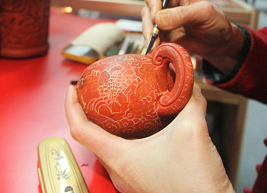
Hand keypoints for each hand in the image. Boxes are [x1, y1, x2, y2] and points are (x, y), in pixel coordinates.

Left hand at [65, 83, 234, 192]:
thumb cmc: (195, 184)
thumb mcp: (193, 130)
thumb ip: (190, 101)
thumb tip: (188, 83)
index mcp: (120, 158)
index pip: (80, 129)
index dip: (71, 105)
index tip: (73, 87)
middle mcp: (120, 171)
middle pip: (91, 138)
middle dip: (90, 112)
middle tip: (95, 92)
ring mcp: (130, 179)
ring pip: (110, 148)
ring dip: (110, 126)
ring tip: (119, 106)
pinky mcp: (142, 181)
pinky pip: (126, 155)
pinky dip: (127, 137)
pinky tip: (144, 127)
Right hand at [139, 0, 243, 72]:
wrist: (218, 43)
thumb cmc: (216, 22)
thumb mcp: (204, 14)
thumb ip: (182, 14)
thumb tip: (158, 19)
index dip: (150, 1)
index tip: (156, 17)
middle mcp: (166, 2)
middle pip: (146, 8)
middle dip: (148, 23)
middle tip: (155, 36)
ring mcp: (163, 19)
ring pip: (146, 23)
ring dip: (149, 35)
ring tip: (155, 46)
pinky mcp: (163, 33)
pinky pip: (150, 37)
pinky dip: (151, 44)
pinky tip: (156, 50)